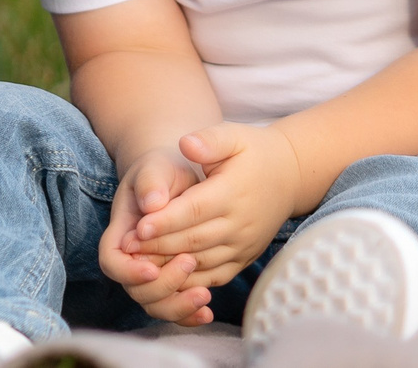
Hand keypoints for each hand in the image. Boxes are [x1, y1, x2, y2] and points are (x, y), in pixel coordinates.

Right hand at [98, 146, 212, 324]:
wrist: (178, 178)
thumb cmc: (164, 171)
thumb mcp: (156, 168)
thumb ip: (151, 182)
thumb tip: (153, 203)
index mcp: (122, 232)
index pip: (112, 261)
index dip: (128, 271)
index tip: (152, 267)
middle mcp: (133, 258)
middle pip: (135, 290)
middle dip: (162, 285)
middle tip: (189, 262)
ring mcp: (152, 273)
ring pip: (155, 305)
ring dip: (177, 305)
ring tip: (204, 295)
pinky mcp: (173, 280)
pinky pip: (174, 306)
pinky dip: (189, 314)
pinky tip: (208, 311)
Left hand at [124, 123, 305, 291]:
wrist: (289, 175)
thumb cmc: (253, 152)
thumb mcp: (234, 136)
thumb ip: (210, 140)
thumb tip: (186, 144)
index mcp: (232, 193)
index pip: (193, 211)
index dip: (165, 221)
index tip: (138, 227)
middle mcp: (239, 223)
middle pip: (193, 240)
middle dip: (158, 247)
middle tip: (127, 249)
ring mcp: (243, 245)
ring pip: (202, 262)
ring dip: (169, 267)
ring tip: (139, 265)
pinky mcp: (244, 258)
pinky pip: (215, 276)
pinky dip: (190, 281)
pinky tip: (165, 277)